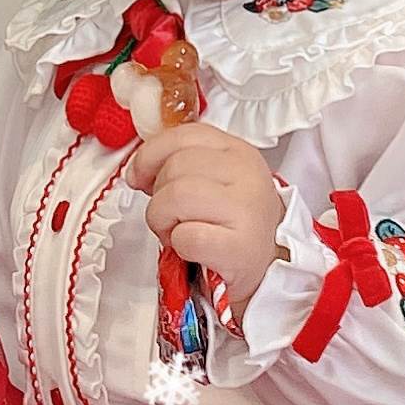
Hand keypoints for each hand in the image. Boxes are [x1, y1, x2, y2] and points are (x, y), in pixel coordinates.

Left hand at [124, 123, 289, 318]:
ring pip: (176, 196)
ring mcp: (247, 209)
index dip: (150, 156)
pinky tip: (193, 249)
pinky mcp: (242, 247)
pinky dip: (179, 245)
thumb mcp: (212, 181)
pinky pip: (188, 236)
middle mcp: (246, 174)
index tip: (138, 176)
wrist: (266, 268)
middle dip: (158, 196)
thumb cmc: (233, 225)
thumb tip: (138, 170)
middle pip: (174, 166)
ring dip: (163, 220)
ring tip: (177, 232)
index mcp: (237, 151)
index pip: (182, 136)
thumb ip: (178, 164)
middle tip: (170, 216)